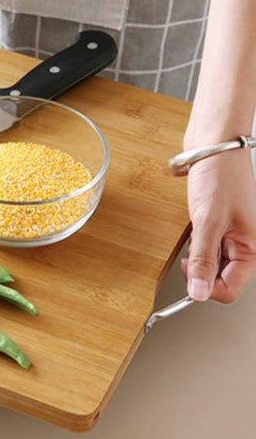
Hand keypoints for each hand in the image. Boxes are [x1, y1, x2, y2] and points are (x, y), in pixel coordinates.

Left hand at [183, 149, 255, 302]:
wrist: (213, 144)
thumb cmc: (219, 175)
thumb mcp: (207, 221)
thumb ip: (202, 259)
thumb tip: (198, 293)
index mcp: (252, 248)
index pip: (229, 289)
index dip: (205, 286)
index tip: (188, 273)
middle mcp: (244, 244)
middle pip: (220, 277)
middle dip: (200, 268)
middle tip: (189, 249)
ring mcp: (231, 234)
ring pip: (210, 261)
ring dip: (196, 253)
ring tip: (195, 229)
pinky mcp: (218, 223)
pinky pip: (205, 244)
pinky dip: (195, 240)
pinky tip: (193, 225)